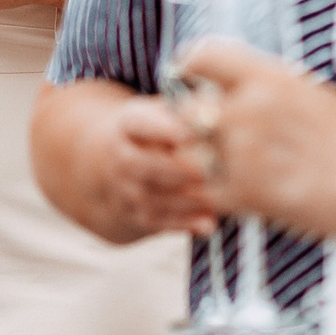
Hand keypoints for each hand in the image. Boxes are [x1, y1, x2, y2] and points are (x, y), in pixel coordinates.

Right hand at [83, 95, 218, 239]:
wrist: (118, 167)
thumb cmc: (157, 130)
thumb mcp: (162, 111)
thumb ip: (186, 111)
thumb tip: (216, 110)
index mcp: (129, 124)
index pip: (138, 124)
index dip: (160, 129)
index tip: (186, 133)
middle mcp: (121, 157)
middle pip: (142, 164)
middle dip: (175, 168)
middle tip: (206, 169)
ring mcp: (126, 189)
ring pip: (152, 197)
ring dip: (186, 200)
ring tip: (216, 197)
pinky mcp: (137, 216)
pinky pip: (160, 223)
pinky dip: (185, 224)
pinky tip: (209, 223)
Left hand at [184, 37, 335, 237]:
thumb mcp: (321, 91)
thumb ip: (280, 85)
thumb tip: (265, 81)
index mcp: (267, 78)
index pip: (202, 55)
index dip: (190, 65)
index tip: (190, 75)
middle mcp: (246, 111)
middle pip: (185, 108)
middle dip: (189, 120)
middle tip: (200, 131)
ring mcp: (240, 154)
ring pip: (186, 152)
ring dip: (193, 158)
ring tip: (208, 166)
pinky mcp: (243, 195)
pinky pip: (200, 192)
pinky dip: (203, 195)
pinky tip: (219, 195)